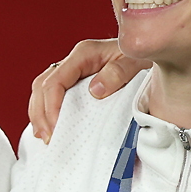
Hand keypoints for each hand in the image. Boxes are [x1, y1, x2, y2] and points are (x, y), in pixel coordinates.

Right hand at [27, 39, 148, 142]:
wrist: (150, 54)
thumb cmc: (143, 57)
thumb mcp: (136, 62)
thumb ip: (118, 72)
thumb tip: (94, 90)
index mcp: (84, 54)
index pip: (55, 81)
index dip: (51, 106)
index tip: (57, 127)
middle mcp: (74, 62)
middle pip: (42, 86)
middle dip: (40, 114)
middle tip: (49, 137)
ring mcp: (73, 72)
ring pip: (43, 91)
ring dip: (40, 115)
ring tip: (46, 137)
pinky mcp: (76, 83)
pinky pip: (53, 96)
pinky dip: (47, 113)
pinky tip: (51, 128)